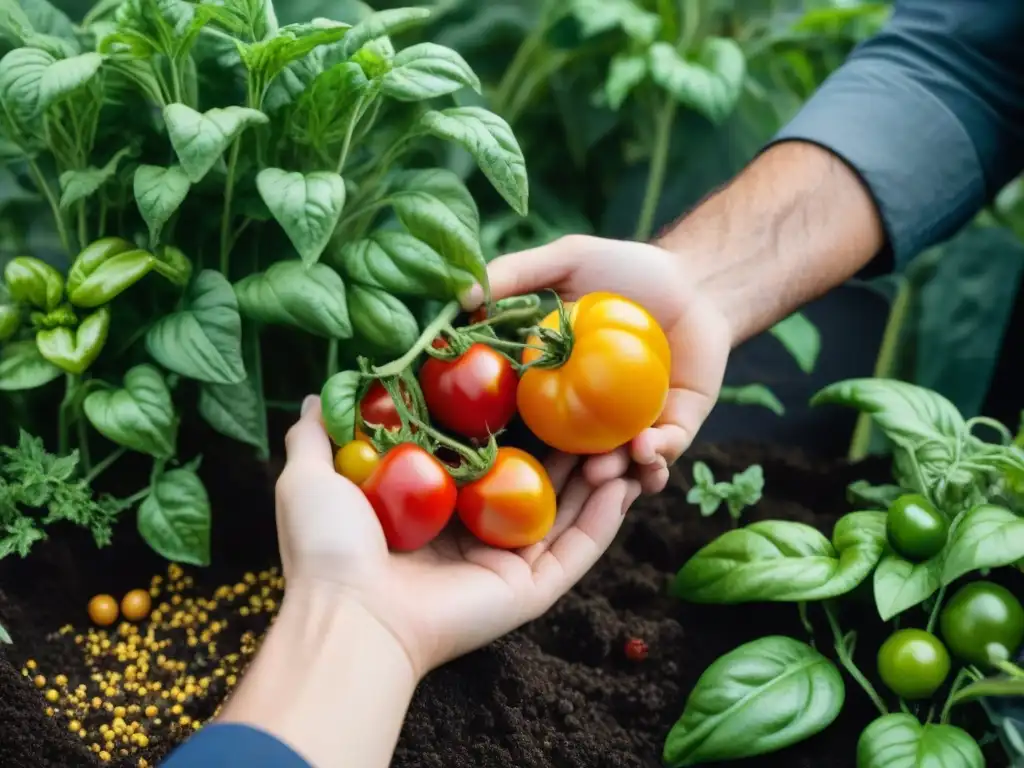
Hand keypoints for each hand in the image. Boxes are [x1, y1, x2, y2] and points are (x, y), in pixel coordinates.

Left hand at [276, 398, 641, 679]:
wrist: (348, 613)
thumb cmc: (329, 546)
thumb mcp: (311, 476)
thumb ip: (319, 432)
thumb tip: (319, 393)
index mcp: (437, 507)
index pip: (490, 453)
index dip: (519, 419)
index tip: (541, 378)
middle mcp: (477, 533)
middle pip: (539, 480)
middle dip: (571, 443)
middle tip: (597, 404)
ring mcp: (507, 563)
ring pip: (569, 511)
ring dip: (601, 474)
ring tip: (626, 434)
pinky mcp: (530, 590)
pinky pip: (579, 549)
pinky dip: (607, 517)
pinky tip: (625, 479)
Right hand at [467, 234, 730, 493]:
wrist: (696, 279)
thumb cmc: (625, 268)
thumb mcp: (566, 261)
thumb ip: (514, 274)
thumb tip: (459, 299)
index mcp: (547, 385)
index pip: (514, 419)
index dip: (499, 440)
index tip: (486, 450)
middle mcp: (582, 417)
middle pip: (561, 459)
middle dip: (555, 477)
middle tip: (544, 469)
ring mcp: (626, 429)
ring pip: (612, 466)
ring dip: (606, 474)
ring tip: (602, 470)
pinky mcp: (671, 430)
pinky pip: (661, 454)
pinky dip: (654, 459)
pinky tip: (646, 451)